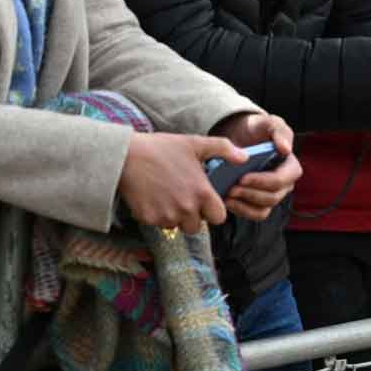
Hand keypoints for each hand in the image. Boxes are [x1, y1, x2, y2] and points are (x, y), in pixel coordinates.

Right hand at [117, 132, 238, 232]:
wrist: (126, 156)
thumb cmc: (163, 148)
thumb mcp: (196, 143)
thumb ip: (224, 149)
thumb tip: (245, 158)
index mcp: (201, 193)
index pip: (219, 218)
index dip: (214, 211)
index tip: (206, 201)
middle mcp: (186, 208)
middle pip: (197, 227)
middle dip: (194, 217)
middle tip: (185, 198)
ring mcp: (166, 216)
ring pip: (177, 226)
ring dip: (176, 217)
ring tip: (169, 195)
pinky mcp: (147, 219)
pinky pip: (159, 224)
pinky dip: (158, 215)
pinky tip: (154, 197)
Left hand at [209, 112, 302, 220]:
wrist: (239, 136)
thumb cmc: (257, 129)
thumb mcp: (268, 123)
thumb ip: (279, 132)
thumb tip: (286, 150)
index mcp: (290, 166)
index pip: (283, 180)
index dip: (264, 181)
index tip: (243, 177)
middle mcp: (284, 184)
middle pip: (273, 197)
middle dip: (251, 194)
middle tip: (231, 188)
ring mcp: (270, 195)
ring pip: (263, 210)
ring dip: (245, 205)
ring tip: (228, 195)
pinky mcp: (256, 203)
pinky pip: (253, 214)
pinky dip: (240, 210)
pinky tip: (227, 201)